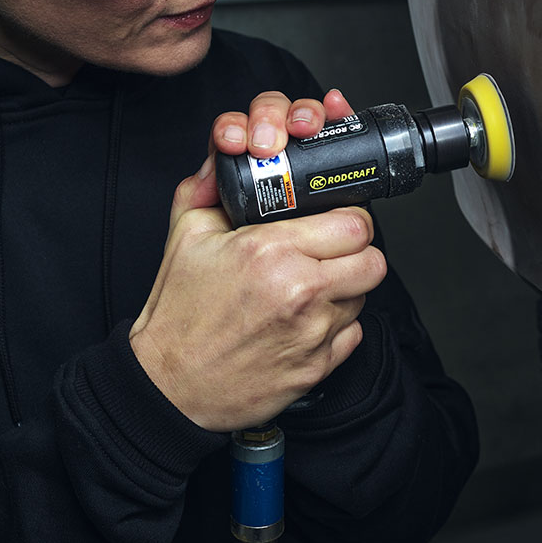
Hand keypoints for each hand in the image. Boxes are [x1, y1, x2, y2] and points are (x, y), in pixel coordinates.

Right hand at [129, 88, 386, 431]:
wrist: (168, 385)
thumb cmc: (178, 316)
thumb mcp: (187, 236)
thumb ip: (213, 187)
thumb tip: (229, 157)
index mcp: (271, 252)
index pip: (354, 224)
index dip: (348, 218)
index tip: (334, 222)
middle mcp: (300, 291)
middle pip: (373, 260)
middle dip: (356, 252)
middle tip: (332, 253)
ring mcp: (312, 333)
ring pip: (364, 297)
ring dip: (345, 289)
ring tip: (310, 288)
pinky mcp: (317, 367)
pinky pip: (352, 334)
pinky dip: (336, 326)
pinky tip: (305, 321)